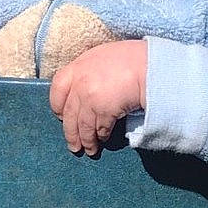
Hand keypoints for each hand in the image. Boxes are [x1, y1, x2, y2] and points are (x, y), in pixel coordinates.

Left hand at [48, 40, 146, 155]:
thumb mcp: (103, 57)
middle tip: (73, 145)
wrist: (149, 66)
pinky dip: (101, 136)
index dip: (57, 106)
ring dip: (86, 140)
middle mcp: (80, 82)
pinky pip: (99, 128)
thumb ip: (89, 72)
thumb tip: (84, 91)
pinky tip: (103, 140)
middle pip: (68, 113)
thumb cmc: (132, 59)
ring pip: (82, 126)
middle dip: (70, 133)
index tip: (62, 117)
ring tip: (89, 150)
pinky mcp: (103, 110)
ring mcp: (90, 97)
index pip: (57, 89)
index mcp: (78, 66)